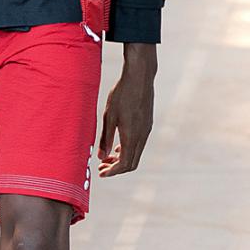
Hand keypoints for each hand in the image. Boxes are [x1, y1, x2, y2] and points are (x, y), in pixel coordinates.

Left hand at [98, 43, 156, 176]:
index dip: (112, 172)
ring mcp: (147, 130)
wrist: (140, 76)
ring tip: (107, 156)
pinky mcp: (148, 123)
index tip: (101, 173)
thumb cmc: (121, 94)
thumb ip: (105, 138)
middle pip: (132, 163)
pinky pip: (139, 144)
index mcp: (132, 136)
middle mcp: (142, 136)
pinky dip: (128, 149)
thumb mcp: (109, 116)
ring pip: (136, 154)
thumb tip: (101, 156)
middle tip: (102, 166)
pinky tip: (118, 144)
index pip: (124, 164)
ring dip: (122, 159)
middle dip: (117, 168)